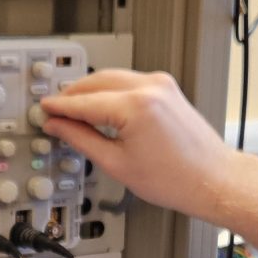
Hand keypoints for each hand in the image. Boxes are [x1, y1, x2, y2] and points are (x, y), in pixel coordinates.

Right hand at [40, 69, 237, 224]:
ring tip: (73, 109)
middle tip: (55, 110)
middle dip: (72, 95)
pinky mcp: (167, 88)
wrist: (213, 180)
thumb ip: (83, 140)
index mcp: (135, 105)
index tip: (45, 111)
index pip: (84, 102)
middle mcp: (150, 87)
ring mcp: (161, 85)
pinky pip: (129, 82)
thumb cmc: (177, 179)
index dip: (59, 107)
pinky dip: (111, 91)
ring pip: (112, 78)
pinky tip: (100, 105)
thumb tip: (61, 127)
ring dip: (90, 91)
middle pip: (96, 82)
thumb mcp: (117, 164)